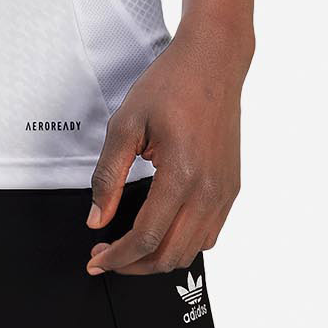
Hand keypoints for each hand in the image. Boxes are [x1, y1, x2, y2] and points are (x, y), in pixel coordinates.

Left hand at [83, 19, 251, 275]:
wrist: (213, 62)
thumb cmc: (170, 85)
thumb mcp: (125, 125)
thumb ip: (107, 177)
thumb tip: (96, 219)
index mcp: (182, 176)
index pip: (146, 238)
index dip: (117, 257)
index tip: (96, 260)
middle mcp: (209, 191)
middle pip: (171, 255)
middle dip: (134, 265)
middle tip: (106, 256)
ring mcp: (224, 192)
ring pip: (193, 250)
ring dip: (159, 258)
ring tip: (130, 248)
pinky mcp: (231, 187)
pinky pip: (209, 233)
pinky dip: (183, 243)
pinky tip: (162, 230)